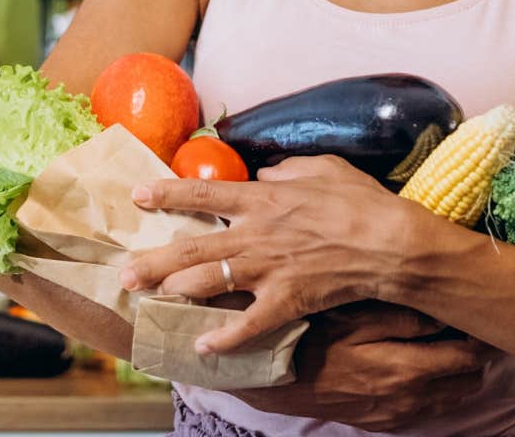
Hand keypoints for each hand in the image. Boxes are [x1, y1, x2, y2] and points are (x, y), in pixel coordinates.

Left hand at [121, 155, 424, 353]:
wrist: (390, 243)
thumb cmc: (361, 202)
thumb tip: (265, 172)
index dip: (167, 193)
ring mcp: (268, 269)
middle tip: (124, 271)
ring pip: (208, 282)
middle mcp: (256, 233)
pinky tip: (202, 346)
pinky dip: (225, 338)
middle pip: (193, 246)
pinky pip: (248, 323)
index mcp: (264, 198)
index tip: (139, 196)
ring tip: (147, 300)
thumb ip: (288, 169)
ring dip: (174, 291)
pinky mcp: (286, 299)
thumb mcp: (323, 168)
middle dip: (154, 260)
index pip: (204, 193)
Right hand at [230, 302, 497, 429]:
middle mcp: (411, 398)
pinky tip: (425, 365)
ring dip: (460, 372)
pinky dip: (438, 388)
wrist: (279, 380)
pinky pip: (430, 409)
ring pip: (453, 397)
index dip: (483, 335)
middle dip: (477, 353)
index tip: (485, 314)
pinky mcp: (386, 423)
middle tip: (471, 324)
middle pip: (469, 379)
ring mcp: (399, 414)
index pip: (468, 355)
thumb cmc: (315, 339)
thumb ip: (404, 318)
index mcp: (408, 369)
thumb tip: (446, 315)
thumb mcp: (356, 318)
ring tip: (451, 342)